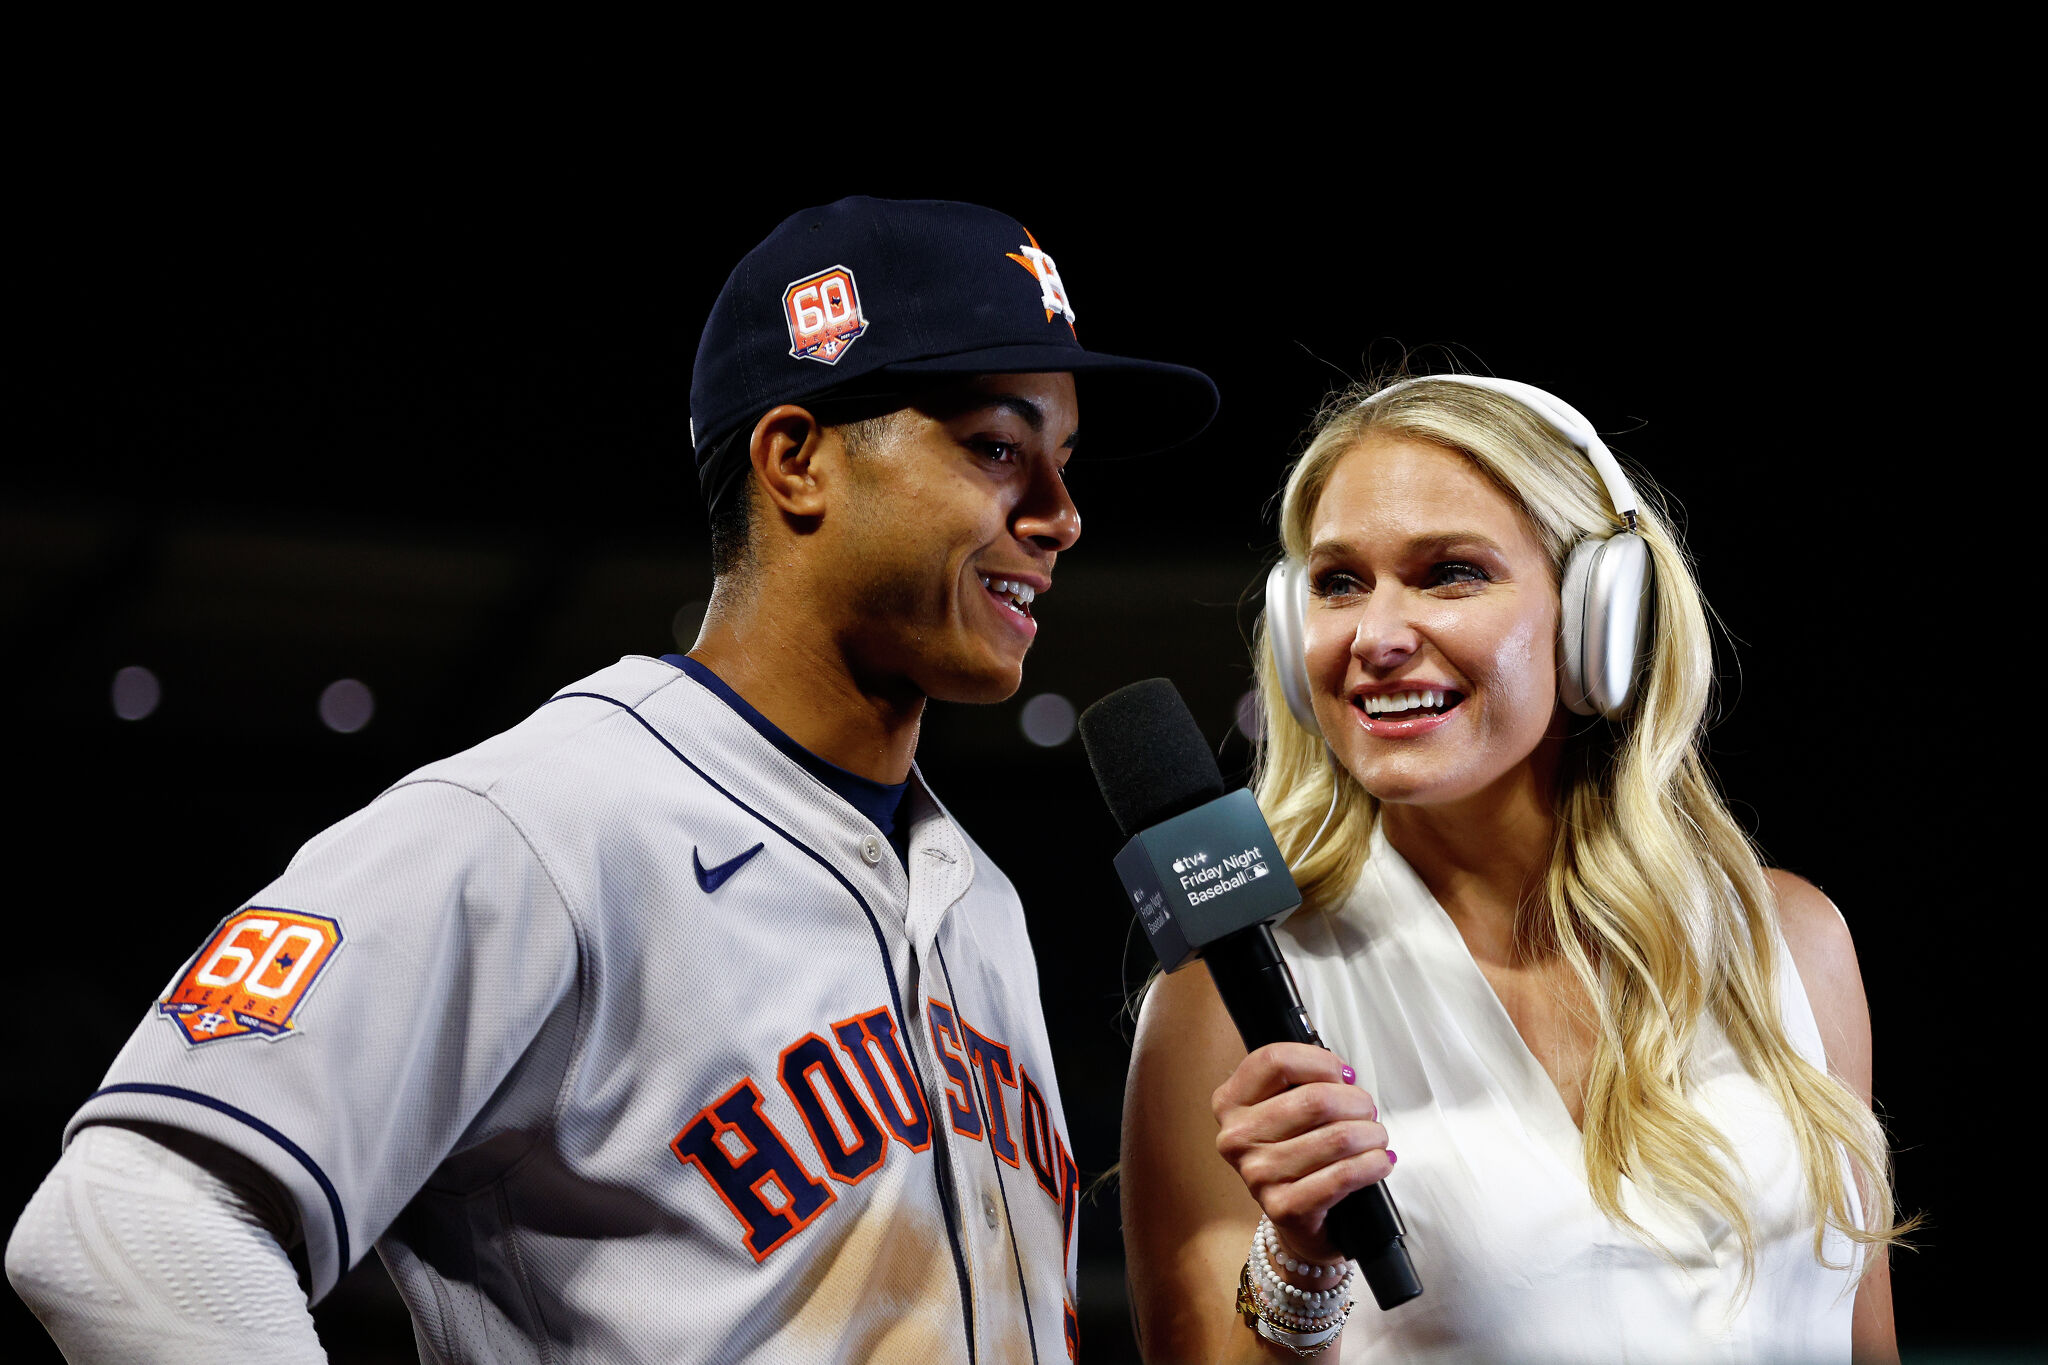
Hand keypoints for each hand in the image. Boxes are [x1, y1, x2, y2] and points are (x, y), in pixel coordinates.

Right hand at [1211, 1042, 1392, 1264]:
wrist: (1295, 1216)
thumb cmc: (1295, 1151)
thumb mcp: (1283, 1107)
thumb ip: (1304, 1081)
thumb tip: (1345, 1076)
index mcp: (1231, 1102)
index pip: (1275, 1061)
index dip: (1320, 1062)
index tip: (1343, 1075)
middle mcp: (1237, 1137)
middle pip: (1315, 1099)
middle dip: (1356, 1101)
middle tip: (1367, 1110)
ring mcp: (1258, 1174)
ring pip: (1337, 1137)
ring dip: (1371, 1134)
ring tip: (1376, 1137)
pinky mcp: (1284, 1207)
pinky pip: (1343, 1175)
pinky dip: (1372, 1164)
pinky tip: (1379, 1161)